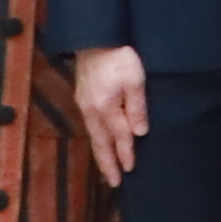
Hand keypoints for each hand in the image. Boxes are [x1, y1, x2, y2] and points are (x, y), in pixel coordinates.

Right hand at [64, 46, 148, 187]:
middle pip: (101, 142)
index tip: (130, 171)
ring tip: (107, 170)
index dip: (125, 155)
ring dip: (100, 154)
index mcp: (106, 107)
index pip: (119, 137)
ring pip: (93, 136)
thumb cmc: (120, 56)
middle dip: (108, 163)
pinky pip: (90, 125)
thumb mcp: (135, 79)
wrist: (94, 38)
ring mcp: (84, 104)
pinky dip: (96, 139)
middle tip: (114, 183)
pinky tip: (99, 142)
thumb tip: (139, 134)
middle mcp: (92, 110)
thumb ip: (137, 107)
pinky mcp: (82, 97)